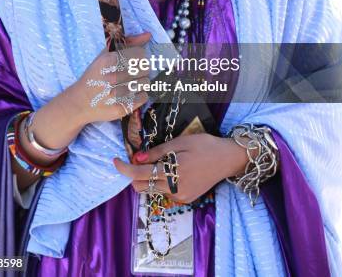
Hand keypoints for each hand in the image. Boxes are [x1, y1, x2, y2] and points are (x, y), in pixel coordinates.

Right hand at [75, 32, 150, 125]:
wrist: (79, 102)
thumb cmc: (95, 75)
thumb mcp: (105, 55)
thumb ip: (128, 42)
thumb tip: (148, 35)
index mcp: (108, 61)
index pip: (140, 54)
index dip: (141, 57)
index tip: (135, 60)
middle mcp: (112, 77)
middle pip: (145, 68)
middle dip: (142, 69)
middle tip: (133, 73)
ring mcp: (116, 94)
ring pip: (146, 83)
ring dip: (141, 82)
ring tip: (131, 83)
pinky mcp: (121, 108)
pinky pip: (144, 97)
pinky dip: (140, 95)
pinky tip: (130, 93)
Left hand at [113, 133, 248, 203]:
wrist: (227, 159)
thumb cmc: (204, 145)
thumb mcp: (180, 142)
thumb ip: (157, 152)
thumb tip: (136, 158)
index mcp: (172, 172)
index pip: (139, 174)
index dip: (124, 168)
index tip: (115, 160)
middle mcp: (174, 189)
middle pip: (142, 186)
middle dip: (134, 174)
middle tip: (139, 159)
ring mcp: (180, 196)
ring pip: (153, 190)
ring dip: (148, 178)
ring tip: (158, 162)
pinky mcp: (185, 199)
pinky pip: (164, 192)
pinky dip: (161, 182)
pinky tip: (171, 170)